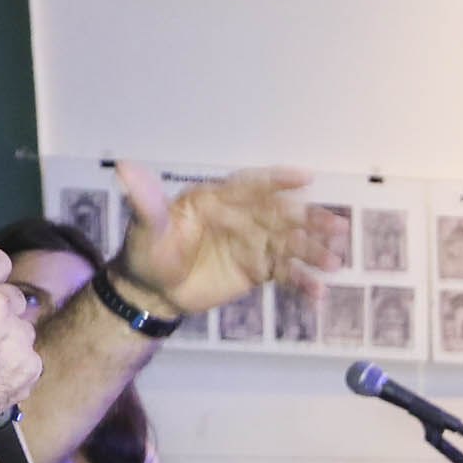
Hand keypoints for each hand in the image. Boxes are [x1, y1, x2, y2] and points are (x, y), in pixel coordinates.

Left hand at [109, 161, 327, 319]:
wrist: (152, 291)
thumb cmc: (146, 254)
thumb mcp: (146, 229)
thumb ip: (145, 202)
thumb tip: (125, 168)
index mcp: (216, 199)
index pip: (251, 186)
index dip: (277, 181)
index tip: (306, 179)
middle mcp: (240, 216)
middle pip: (280, 215)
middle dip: (309, 220)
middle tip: (337, 227)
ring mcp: (252, 243)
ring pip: (289, 244)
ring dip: (313, 252)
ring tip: (335, 263)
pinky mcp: (257, 269)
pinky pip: (284, 274)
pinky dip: (302, 282)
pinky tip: (318, 294)